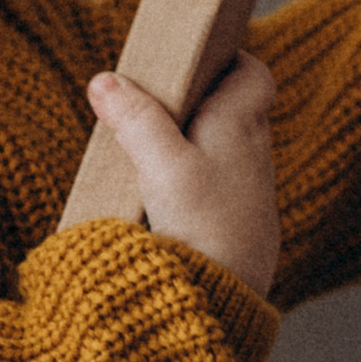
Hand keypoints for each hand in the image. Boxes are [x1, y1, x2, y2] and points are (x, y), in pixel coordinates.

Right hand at [89, 53, 279, 296]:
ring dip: (194, 150)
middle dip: (198, 106)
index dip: (230, 63)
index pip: (254, 76)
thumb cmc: (200, 226)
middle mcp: (254, 156)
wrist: (225, 298)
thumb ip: (135, 120)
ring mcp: (250, 195)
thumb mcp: (159, 164)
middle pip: (234, 113)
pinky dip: (196, 187)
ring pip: (225, 155)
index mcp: (240, 125)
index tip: (197, 64)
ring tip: (151, 157)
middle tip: (155, 108)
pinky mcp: (240, 230)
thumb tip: (105, 82)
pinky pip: (220, 192)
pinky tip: (165, 203)